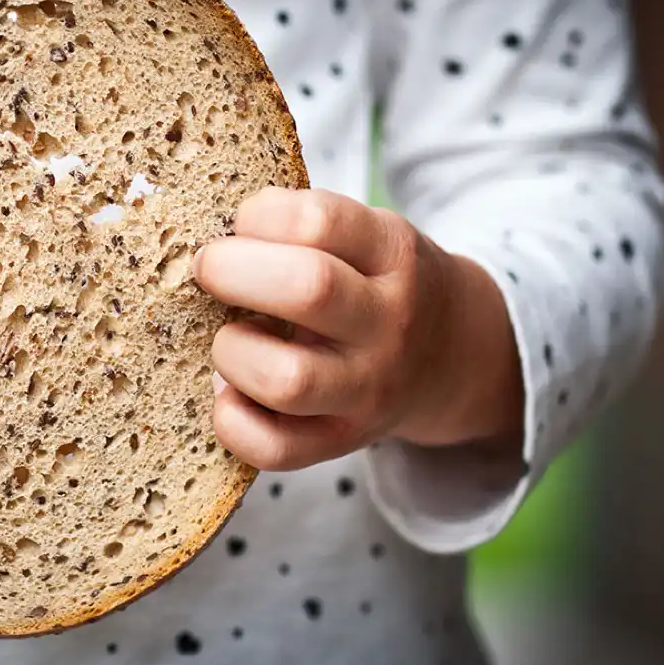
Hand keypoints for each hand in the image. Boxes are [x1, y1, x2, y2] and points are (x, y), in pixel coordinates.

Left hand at [193, 188, 522, 471]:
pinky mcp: (342, 440)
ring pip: (288, 380)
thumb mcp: (368, 235)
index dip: (259, 216)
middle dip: (232, 271)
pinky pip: (276, 448)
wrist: (454, 354)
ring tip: (230, 337)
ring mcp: (367, 389)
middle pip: (307, 290)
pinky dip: (234, 421)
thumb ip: (303, 227)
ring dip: (233, 352)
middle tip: (210, 269)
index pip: (319, 221)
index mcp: (393, 253)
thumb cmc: (378, 283)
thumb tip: (209, 236)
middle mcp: (387, 322)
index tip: (240, 223)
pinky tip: (230, 392)